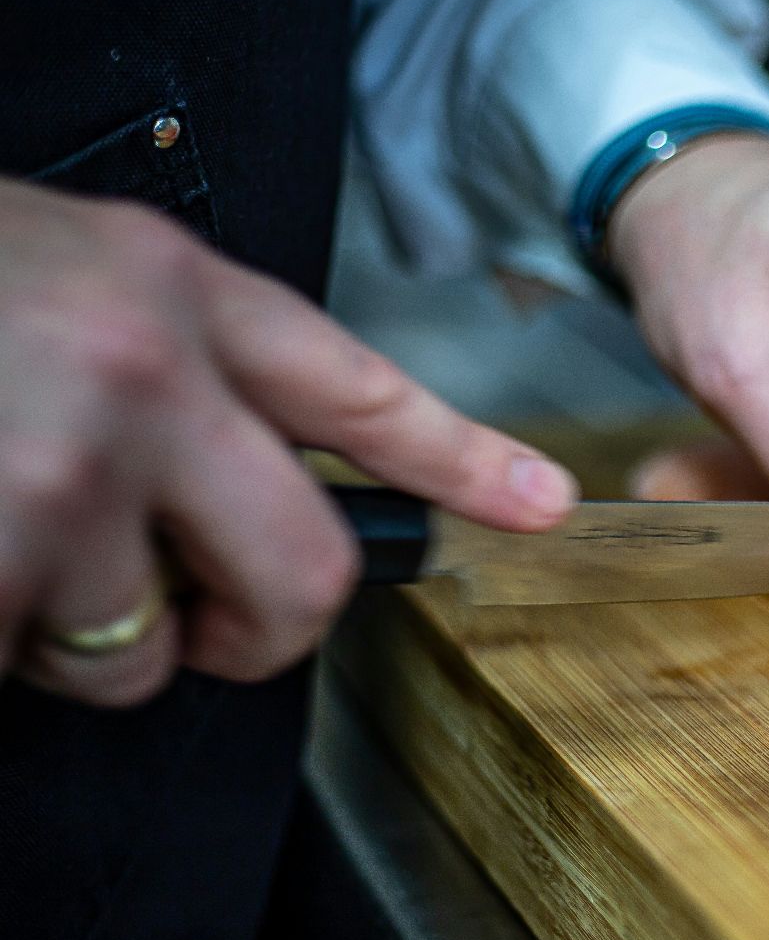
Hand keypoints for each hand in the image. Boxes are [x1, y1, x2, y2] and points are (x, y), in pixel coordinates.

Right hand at [0, 179, 577, 706]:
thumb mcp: (65, 275)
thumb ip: (173, 358)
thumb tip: (228, 474)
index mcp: (172, 289)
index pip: (362, 390)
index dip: (464, 461)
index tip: (543, 504)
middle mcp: (150, 371)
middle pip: (308, 571)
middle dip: (256, 633)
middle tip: (194, 630)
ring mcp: (73, 466)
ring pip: (139, 648)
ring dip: (68, 635)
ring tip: (0, 541)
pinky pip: (25, 665)